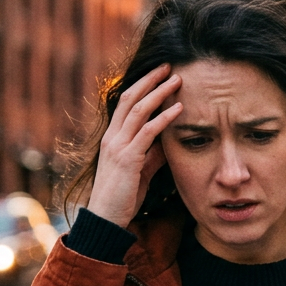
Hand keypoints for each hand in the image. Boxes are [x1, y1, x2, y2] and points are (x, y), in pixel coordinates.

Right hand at [86, 64, 183, 227]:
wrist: (106, 219)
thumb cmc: (123, 196)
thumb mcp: (140, 170)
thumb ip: (152, 153)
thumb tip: (168, 141)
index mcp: (113, 138)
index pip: (125, 102)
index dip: (142, 85)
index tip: (159, 73)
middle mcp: (112, 137)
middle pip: (130, 97)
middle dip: (150, 80)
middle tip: (168, 66)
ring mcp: (118, 146)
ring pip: (138, 109)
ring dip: (159, 92)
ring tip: (177, 79)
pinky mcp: (127, 159)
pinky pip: (147, 132)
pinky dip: (164, 118)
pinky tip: (179, 109)